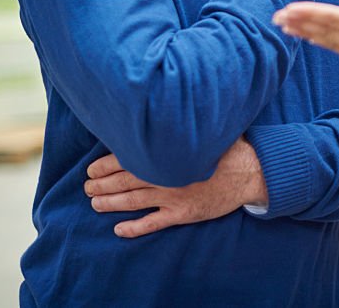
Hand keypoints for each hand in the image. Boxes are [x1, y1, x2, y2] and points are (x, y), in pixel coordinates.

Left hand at [84, 137, 267, 237]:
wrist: (251, 172)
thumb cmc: (228, 147)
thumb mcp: (203, 129)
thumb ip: (179, 126)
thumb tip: (161, 108)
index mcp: (168, 154)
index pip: (128, 158)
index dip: (106, 165)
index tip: (91, 168)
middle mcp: (166, 176)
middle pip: (125, 181)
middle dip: (101, 184)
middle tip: (86, 187)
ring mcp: (173, 196)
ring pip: (133, 201)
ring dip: (110, 203)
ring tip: (94, 203)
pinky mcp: (183, 214)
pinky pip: (153, 223)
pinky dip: (134, 228)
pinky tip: (118, 230)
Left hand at [274, 0, 338, 114]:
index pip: (335, 19)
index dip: (310, 13)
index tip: (287, 9)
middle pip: (326, 32)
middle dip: (300, 24)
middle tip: (274, 17)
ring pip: (331, 43)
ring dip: (308, 34)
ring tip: (287, 28)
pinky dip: (324, 43)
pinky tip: (316, 40)